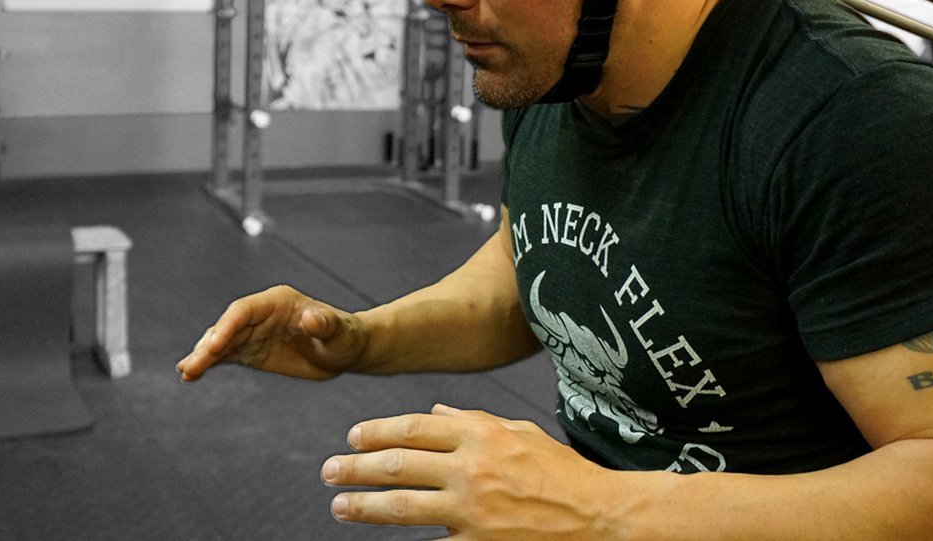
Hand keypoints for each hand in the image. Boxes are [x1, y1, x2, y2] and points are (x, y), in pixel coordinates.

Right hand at [176, 285, 366, 381]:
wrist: (344, 350)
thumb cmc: (344, 337)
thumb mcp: (339, 333)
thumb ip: (325, 324)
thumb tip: (311, 319)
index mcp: (277, 301)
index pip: (244, 310)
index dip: (228, 326)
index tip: (215, 346)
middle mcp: (260, 314)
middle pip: (226, 326)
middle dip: (208, 346)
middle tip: (191, 367)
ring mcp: (253, 332)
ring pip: (221, 341)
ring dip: (203, 356)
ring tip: (187, 373)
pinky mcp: (251, 350)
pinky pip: (225, 355)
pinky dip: (208, 363)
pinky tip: (191, 374)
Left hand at [321, 404, 620, 539]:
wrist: (602, 517)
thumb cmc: (565, 473)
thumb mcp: (521, 433)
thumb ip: (475, 422)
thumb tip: (434, 416)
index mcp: (481, 435)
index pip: (413, 429)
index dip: (377, 432)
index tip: (352, 436)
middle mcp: (471, 469)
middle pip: (397, 464)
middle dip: (356, 468)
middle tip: (330, 471)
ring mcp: (472, 511)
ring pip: (402, 505)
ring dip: (364, 505)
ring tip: (340, 506)